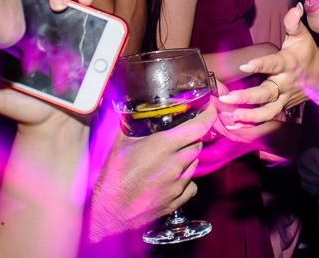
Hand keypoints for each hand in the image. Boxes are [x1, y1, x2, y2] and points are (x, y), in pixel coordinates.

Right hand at [85, 104, 213, 241]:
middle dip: (191, 138)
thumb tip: (130, 107)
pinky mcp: (176, 201)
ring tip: (169, 158)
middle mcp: (174, 165)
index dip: (207, 116)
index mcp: (162, 146)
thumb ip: (128, 122)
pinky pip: (191, 185)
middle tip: (178, 137)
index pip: (197, 128)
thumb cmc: (111, 177)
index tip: (210, 109)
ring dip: (187, 158)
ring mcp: (177, 185)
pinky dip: (186, 180)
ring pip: (194, 164)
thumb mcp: (119, 143)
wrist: (107, 211)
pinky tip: (172, 178)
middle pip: (197, 145)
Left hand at [218, 4, 313, 124]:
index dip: (260, 65)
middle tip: (228, 98)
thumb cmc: (307, 53)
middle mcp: (285, 83)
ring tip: (231, 116)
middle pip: (266, 93)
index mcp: (288, 63)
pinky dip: (251, 123)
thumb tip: (294, 7)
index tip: (244, 66)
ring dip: (248, 115)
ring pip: (267, 110)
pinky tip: (233, 124)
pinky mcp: (282, 107)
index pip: (274, 64)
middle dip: (247, 97)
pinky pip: (266, 118)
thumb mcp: (302, 36)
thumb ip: (293, 23)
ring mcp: (284, 98)